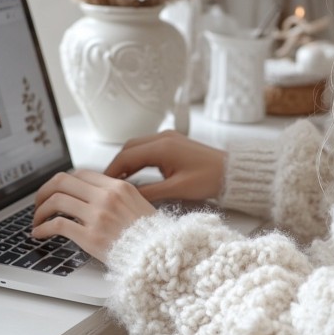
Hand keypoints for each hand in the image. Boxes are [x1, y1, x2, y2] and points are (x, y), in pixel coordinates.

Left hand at [32, 169, 155, 261]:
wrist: (159, 255)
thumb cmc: (151, 236)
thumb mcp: (138, 205)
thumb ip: (116, 197)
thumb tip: (92, 196)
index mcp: (118, 187)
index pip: (80, 173)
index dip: (62, 181)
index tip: (56, 191)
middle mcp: (106, 197)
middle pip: (62, 182)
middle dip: (45, 191)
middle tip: (39, 203)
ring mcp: (98, 216)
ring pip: (56, 200)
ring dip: (40, 210)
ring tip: (37, 220)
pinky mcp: (90, 236)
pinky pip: (57, 225)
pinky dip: (43, 228)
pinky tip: (40, 234)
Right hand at [104, 130, 227, 202]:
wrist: (233, 172)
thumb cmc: (210, 179)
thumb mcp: (177, 190)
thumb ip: (150, 192)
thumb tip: (127, 197)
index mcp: (162, 147)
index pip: (126, 157)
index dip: (111, 171)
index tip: (100, 184)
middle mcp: (163, 138)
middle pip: (128, 149)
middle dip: (116, 166)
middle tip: (105, 183)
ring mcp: (168, 138)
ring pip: (137, 147)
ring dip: (126, 162)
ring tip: (116, 181)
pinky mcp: (173, 143)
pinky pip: (147, 148)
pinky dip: (137, 160)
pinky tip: (134, 174)